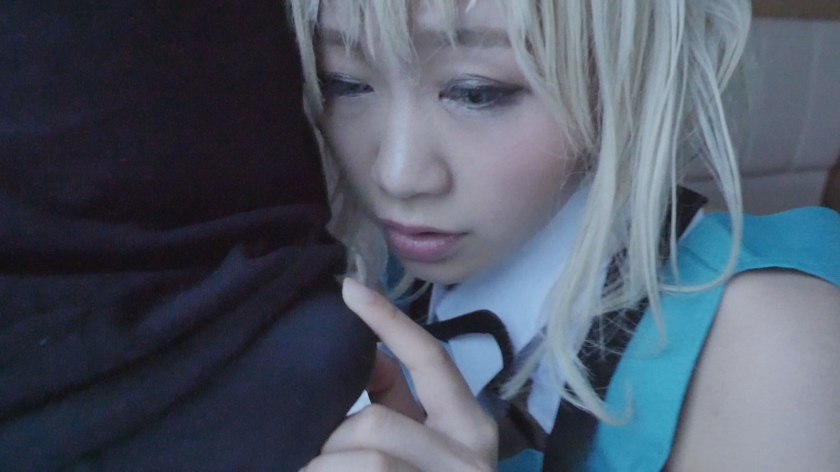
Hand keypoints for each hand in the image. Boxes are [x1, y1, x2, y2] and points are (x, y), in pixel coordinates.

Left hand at [301, 278, 497, 471]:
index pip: (431, 359)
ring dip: (328, 468)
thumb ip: (397, 401)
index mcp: (469, 427)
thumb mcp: (420, 445)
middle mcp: (469, 456)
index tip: (350, 288)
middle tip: (319, 458)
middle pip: (377, 422)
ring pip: (367, 460)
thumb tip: (369, 354)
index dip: (389, 322)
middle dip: (336, 438)